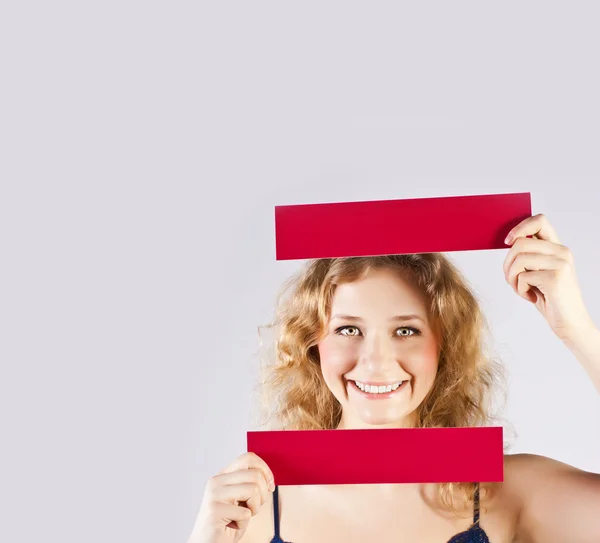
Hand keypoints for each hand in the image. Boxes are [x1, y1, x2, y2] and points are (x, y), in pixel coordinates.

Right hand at [187, 452, 274, 542]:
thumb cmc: (225, 524)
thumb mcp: (239, 498)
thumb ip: (248, 484)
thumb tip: (267, 477)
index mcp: (223, 475)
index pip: (249, 458)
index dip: (265, 470)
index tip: (269, 486)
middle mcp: (217, 481)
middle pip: (255, 474)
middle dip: (263, 494)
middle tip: (254, 507)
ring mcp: (214, 494)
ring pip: (253, 489)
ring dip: (254, 508)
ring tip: (242, 516)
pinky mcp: (215, 510)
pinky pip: (245, 512)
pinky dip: (244, 523)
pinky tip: (232, 525)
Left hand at [502, 213, 594, 341]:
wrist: (569, 323)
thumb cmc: (550, 298)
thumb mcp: (537, 272)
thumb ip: (529, 255)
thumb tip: (509, 240)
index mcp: (557, 248)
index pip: (539, 221)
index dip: (519, 228)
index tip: (507, 241)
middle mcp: (562, 252)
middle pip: (520, 243)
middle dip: (507, 263)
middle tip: (511, 279)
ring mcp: (560, 264)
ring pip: (518, 259)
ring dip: (511, 277)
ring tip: (520, 289)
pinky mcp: (555, 278)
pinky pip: (522, 276)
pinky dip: (519, 289)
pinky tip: (530, 297)